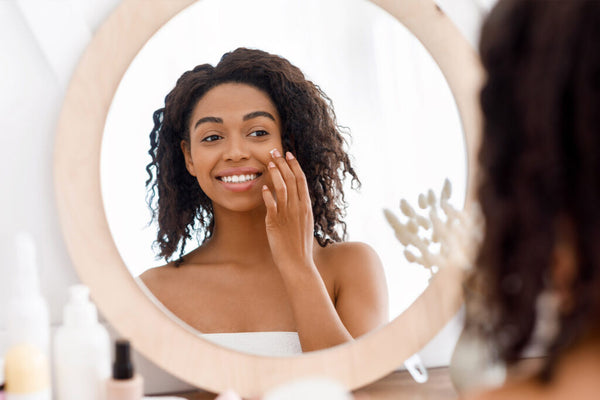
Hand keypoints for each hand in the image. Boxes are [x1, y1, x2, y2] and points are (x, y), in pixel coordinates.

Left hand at [261, 149, 313, 269]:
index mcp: (306, 206)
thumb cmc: (300, 246)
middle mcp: (298, 208)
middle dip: (283, 163)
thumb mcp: (304, 223)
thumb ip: (300, 209)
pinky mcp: (276, 223)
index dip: (294, 165)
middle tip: (274, 151)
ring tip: (269, 163)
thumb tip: (296, 198)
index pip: (301, 180)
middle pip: (291, 180)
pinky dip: (268, 195)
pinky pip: (272, 205)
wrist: (298, 263)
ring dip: (275, 174)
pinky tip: (263, 187)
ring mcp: (287, 215)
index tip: (288, 154)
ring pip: (282, 189)